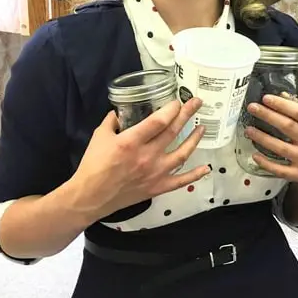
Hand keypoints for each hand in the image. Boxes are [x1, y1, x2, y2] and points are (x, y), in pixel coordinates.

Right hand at [70, 98, 209, 219]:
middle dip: (186, 114)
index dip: (171, 109)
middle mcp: (147, 156)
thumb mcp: (99, 136)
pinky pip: (181, 181)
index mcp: (131, 141)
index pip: (158, 121)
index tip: (178, 101)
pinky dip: (195, 175)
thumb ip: (112, 121)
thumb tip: (120, 111)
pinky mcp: (158, 187)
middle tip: (196, 102)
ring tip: (202, 127)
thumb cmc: (93, 165)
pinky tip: (206, 167)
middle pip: (173, 132)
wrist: (91, 196)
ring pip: (182, 153)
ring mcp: (155, 173)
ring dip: (194, 139)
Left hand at [245, 94, 297, 193]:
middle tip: (252, 108)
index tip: (266, 98)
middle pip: (288, 127)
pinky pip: (280, 169)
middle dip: (268, 116)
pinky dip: (266, 163)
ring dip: (262, 138)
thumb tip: (282, 96)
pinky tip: (255, 156)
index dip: (282, 105)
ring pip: (281, 148)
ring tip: (248, 130)